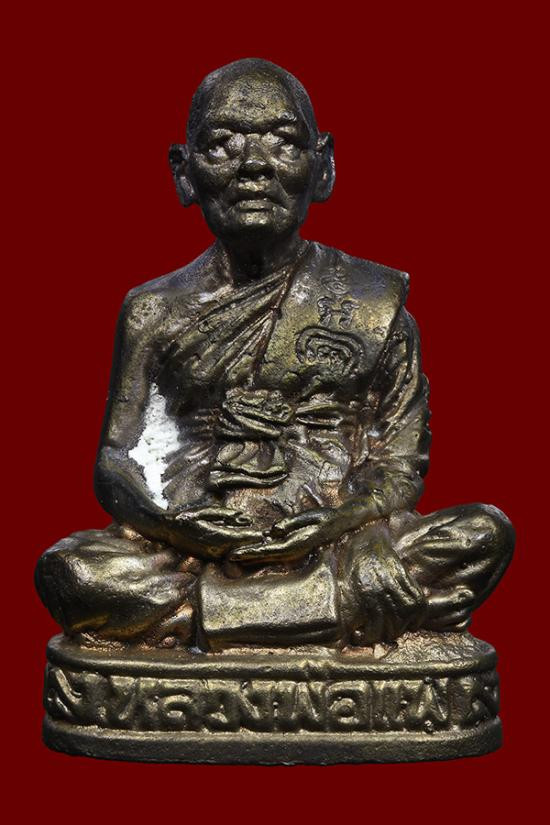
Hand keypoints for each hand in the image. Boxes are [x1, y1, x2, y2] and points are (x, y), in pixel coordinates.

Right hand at [171, 505, 262, 558]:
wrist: (168, 530)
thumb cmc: (187, 517)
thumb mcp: (206, 511)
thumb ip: (226, 515)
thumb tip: (245, 518)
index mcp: (214, 536)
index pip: (238, 539)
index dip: (251, 537)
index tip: (263, 534)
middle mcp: (213, 549)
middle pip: (239, 549)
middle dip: (252, 545)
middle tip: (268, 540)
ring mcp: (211, 555)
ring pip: (233, 554)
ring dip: (246, 549)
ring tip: (258, 543)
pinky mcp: (209, 557)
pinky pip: (226, 556)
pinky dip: (236, 552)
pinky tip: (244, 547)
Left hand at [227, 508, 341, 564]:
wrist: (338, 523)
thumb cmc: (323, 518)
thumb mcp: (307, 517)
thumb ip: (290, 524)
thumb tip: (272, 531)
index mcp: (294, 544)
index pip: (268, 550)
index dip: (250, 552)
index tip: (235, 554)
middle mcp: (291, 550)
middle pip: (264, 556)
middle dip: (247, 557)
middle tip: (228, 558)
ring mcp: (291, 550)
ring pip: (267, 555)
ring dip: (251, 556)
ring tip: (234, 557)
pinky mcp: (291, 545)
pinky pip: (273, 550)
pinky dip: (260, 551)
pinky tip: (250, 551)